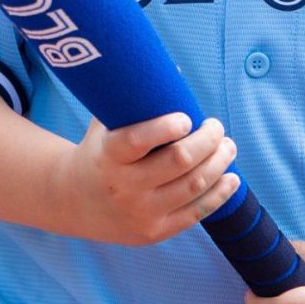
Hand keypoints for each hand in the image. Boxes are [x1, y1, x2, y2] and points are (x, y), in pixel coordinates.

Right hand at [52, 113, 239, 246]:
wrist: (73, 203)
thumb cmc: (100, 152)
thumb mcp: (105, 124)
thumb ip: (135, 100)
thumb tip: (174, 72)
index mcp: (109, 155)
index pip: (137, 139)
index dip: (165, 127)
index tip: (186, 118)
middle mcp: (124, 186)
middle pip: (179, 160)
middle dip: (207, 140)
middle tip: (216, 127)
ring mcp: (140, 212)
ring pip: (193, 185)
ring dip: (219, 162)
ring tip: (228, 147)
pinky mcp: (154, 232)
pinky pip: (195, 213)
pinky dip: (219, 194)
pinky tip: (231, 178)